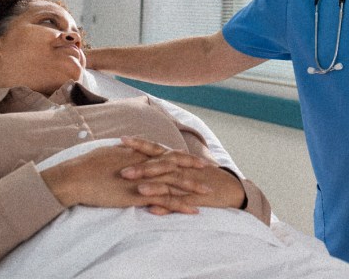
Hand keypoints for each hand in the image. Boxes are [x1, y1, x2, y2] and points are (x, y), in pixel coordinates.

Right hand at [40, 142, 210, 213]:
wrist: (78, 176)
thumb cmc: (88, 165)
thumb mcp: (110, 153)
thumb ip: (123, 153)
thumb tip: (126, 149)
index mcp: (139, 153)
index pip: (166, 153)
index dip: (181, 155)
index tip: (193, 157)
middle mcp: (146, 163)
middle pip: (175, 165)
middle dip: (193, 167)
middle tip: (209, 169)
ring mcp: (145, 179)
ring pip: (175, 182)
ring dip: (193, 187)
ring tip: (208, 191)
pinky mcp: (140, 195)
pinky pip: (166, 201)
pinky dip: (181, 205)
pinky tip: (192, 209)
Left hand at [119, 137, 245, 213]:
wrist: (227, 186)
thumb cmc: (198, 175)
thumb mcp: (179, 164)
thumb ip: (160, 160)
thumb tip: (136, 157)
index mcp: (174, 159)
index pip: (155, 148)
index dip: (139, 144)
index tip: (121, 139)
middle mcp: (180, 168)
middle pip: (159, 165)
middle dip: (142, 168)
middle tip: (123, 171)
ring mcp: (187, 184)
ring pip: (168, 184)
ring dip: (154, 187)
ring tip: (138, 190)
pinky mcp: (194, 199)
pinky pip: (179, 203)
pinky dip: (166, 206)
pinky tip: (153, 210)